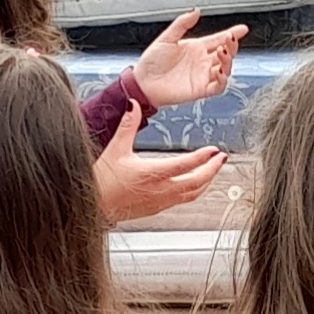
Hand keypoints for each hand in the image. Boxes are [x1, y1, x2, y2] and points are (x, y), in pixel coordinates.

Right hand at [94, 101, 226, 225]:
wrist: (92, 205)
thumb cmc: (101, 180)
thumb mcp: (115, 148)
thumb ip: (128, 125)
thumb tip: (134, 104)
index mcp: (152, 173)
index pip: (186, 165)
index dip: (204, 157)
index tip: (214, 150)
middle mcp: (160, 190)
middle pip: (196, 182)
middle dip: (212, 170)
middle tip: (221, 159)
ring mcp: (160, 202)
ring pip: (192, 194)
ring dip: (206, 182)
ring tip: (213, 170)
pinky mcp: (156, 209)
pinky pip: (182, 201)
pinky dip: (194, 191)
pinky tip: (195, 185)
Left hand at [133, 11, 247, 108]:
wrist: (143, 82)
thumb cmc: (152, 62)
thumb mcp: (166, 38)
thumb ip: (182, 24)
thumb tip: (195, 12)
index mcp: (196, 48)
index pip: (218, 39)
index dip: (232, 34)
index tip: (242, 29)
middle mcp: (202, 61)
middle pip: (225, 53)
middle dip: (232, 46)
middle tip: (230, 39)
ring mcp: (202, 75)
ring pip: (225, 69)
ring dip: (228, 61)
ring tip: (223, 52)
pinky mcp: (200, 89)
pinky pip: (217, 86)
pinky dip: (223, 80)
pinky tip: (221, 72)